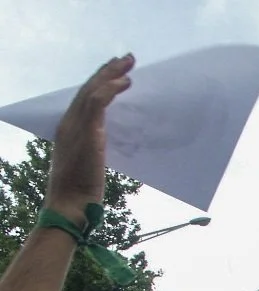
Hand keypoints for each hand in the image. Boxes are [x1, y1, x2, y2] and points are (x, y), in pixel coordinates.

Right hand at [46, 55, 134, 219]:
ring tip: (129, 64)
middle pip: (88, 88)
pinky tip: (124, 83)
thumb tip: (110, 140)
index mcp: (70, 128)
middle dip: (107, 71)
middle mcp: (69, 122)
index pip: (84, 98)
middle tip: (127, 58)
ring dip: (111, 75)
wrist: (71, 204)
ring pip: (92, 90)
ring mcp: (76, 126)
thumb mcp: (91, 161)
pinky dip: (110, 89)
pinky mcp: (86, 132)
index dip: (100, 81)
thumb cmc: (82, 190)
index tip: (116, 71)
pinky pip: (97, 102)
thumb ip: (97, 146)